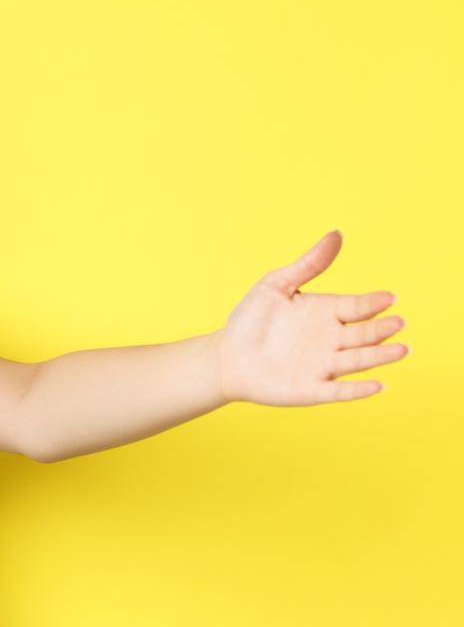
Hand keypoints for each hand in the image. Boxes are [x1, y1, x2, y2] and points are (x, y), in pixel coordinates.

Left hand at [212, 230, 408, 406]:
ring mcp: (324, 366)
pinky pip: (339, 391)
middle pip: (363, 334)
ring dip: (379, 357)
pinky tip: (377, 386)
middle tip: (398, 323)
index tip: (388, 298)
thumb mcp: (275, 286)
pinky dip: (357, 390)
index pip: (357, 307)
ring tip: (402, 350)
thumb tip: (337, 234)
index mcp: (326, 313)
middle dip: (381, 329)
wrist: (225, 357)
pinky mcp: (312, 390)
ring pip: (358, 361)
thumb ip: (308, 264)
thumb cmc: (250, 320)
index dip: (372, 303)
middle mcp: (331, 339)